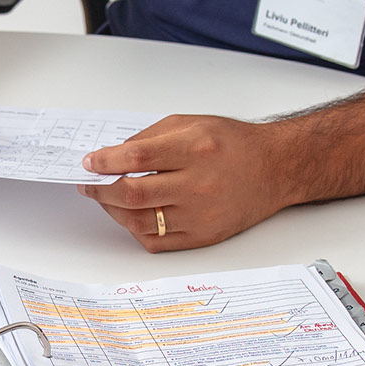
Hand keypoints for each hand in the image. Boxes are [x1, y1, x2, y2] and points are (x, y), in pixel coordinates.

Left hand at [80, 114, 291, 251]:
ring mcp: (201, 215)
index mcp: (195, 149)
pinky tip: (130, 214)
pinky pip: (157, 241)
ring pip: (140, 222)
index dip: (104, 162)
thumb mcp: (189, 123)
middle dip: (100, 189)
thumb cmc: (234, 144)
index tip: (89, 163)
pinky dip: (135, 229)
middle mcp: (199, 184)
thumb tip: (110, 157)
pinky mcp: (204, 237)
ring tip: (106, 198)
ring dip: (113, 210)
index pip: (136, 159)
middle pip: (133, 194)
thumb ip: (148, 139)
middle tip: (89, 183)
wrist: (275, 169)